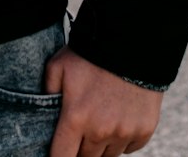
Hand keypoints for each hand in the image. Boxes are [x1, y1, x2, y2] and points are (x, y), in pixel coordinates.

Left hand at [45, 46, 162, 156]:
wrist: (131, 41)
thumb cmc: (89, 53)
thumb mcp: (58, 66)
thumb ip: (47, 92)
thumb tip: (43, 115)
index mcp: (76, 118)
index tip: (61, 150)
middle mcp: (100, 131)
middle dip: (80, 148)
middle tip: (81, 129)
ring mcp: (124, 132)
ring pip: (108, 155)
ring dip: (102, 145)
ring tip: (100, 119)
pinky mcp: (144, 130)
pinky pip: (129, 148)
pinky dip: (122, 139)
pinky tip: (118, 118)